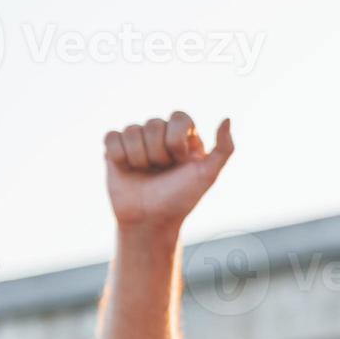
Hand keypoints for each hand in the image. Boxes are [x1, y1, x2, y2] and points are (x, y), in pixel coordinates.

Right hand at [103, 114, 233, 230]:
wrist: (150, 221)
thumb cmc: (180, 198)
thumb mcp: (208, 175)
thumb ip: (225, 148)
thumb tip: (227, 118)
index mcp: (184, 135)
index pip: (179, 117)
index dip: (177, 141)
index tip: (180, 161)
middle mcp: (160, 134)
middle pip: (154, 124)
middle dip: (158, 154)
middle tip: (161, 171)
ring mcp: (137, 140)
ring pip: (132, 130)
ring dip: (139, 158)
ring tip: (145, 172)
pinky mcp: (115, 149)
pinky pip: (112, 137)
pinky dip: (119, 155)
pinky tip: (127, 169)